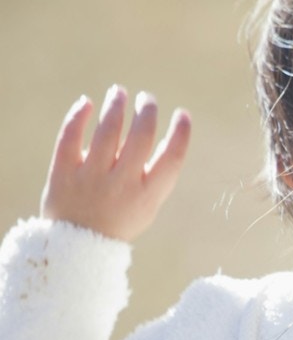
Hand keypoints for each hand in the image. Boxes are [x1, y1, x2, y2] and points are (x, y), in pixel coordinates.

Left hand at [40, 85, 191, 242]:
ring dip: (116, 106)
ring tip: (119, 92)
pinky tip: (87, 103)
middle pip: (140, 136)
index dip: (182, 132)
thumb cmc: (119, 220)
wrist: (77, 247)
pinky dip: (78, 116)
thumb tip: (147, 125)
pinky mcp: (63, 175)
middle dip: (147, 111)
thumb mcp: (147, 204)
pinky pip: (69, 138)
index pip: (173, 156)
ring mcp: (91, 178)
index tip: (183, 114)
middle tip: (147, 99)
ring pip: (107, 131)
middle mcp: (122, 184)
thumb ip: (153, 172)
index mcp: (148, 195)